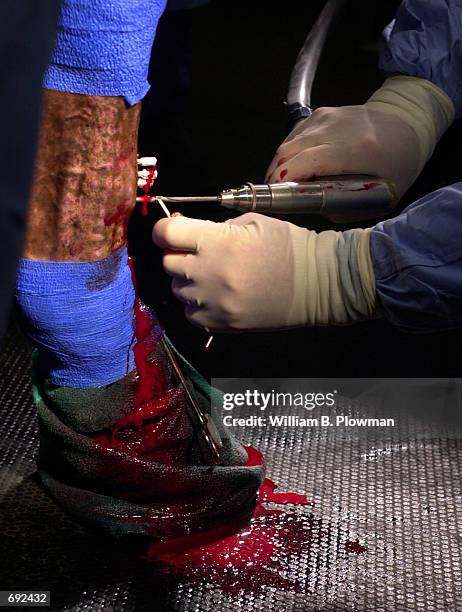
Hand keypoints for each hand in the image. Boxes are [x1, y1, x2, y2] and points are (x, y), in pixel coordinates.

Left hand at [152, 212, 376, 331]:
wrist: (316, 284)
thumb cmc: (287, 247)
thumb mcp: (252, 222)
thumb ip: (215, 227)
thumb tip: (187, 231)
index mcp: (218, 242)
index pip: (166, 233)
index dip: (166, 229)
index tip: (173, 230)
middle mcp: (209, 274)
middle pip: (168, 263)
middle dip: (178, 253)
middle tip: (198, 252)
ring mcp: (214, 303)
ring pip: (178, 290)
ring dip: (188, 280)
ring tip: (212, 276)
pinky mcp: (221, 324)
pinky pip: (190, 314)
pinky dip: (197, 305)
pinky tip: (216, 296)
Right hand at [266, 105, 420, 198]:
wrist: (409, 126)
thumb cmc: (398, 163)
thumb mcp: (382, 196)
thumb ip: (348, 207)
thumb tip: (316, 210)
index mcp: (357, 148)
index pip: (306, 161)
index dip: (285, 181)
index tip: (277, 199)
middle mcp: (339, 127)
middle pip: (290, 151)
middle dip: (274, 176)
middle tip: (273, 198)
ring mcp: (329, 116)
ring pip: (288, 142)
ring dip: (279, 165)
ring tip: (280, 185)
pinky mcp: (323, 113)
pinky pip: (295, 134)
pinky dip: (288, 152)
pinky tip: (290, 167)